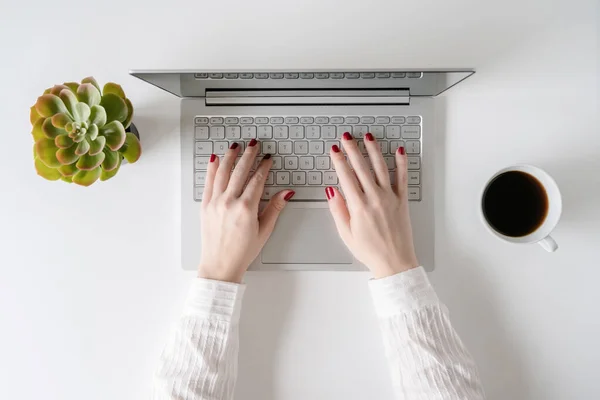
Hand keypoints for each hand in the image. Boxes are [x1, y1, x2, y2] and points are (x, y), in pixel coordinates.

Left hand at [198, 141, 293, 282]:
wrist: (220, 266)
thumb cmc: (242, 252)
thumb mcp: (264, 231)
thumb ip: (274, 209)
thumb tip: (286, 193)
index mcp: (246, 208)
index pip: (258, 179)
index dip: (264, 166)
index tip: (268, 158)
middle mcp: (229, 202)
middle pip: (241, 171)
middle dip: (249, 155)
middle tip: (254, 144)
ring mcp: (215, 203)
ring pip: (223, 172)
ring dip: (230, 157)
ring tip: (236, 146)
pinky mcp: (205, 206)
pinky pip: (208, 182)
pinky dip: (212, 169)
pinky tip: (215, 159)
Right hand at [326, 132, 418, 278]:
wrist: (394, 262)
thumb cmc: (370, 251)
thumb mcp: (346, 233)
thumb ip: (338, 210)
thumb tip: (331, 191)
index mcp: (359, 207)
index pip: (346, 177)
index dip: (339, 161)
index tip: (334, 150)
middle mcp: (375, 198)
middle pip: (361, 167)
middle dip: (352, 149)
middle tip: (346, 137)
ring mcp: (390, 198)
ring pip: (381, 167)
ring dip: (373, 150)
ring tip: (368, 137)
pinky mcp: (402, 200)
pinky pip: (403, 178)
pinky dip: (402, 163)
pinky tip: (399, 151)